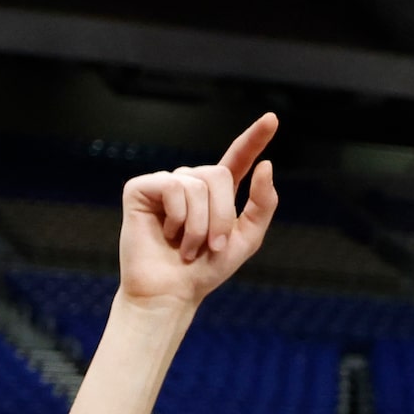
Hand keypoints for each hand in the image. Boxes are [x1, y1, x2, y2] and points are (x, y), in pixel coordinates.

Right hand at [118, 113, 278, 308]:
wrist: (170, 293)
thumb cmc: (204, 272)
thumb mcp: (246, 240)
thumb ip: (262, 204)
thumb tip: (266, 165)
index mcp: (215, 194)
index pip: (237, 158)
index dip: (254, 139)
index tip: (272, 119)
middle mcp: (190, 183)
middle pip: (218, 175)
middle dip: (221, 215)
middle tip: (210, 247)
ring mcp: (165, 184)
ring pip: (196, 184)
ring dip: (198, 224)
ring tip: (187, 248)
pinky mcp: (141, 188)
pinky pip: (173, 186)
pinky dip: (177, 216)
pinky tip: (167, 234)